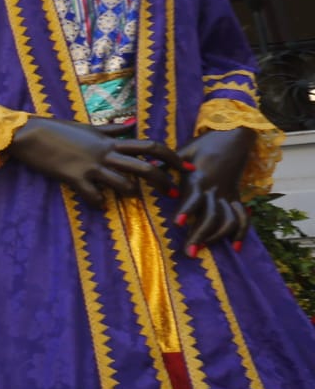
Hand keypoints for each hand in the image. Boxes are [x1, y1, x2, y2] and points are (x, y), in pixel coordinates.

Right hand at [8, 118, 181, 203]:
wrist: (29, 134)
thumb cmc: (57, 129)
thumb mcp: (87, 127)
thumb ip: (111, 129)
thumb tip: (132, 124)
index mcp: (110, 141)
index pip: (150, 146)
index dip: (172, 157)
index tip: (187, 168)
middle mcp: (105, 154)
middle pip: (145, 167)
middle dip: (164, 181)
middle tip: (174, 193)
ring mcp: (91, 167)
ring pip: (123, 183)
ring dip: (131, 194)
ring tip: (132, 198)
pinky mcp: (74, 178)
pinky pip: (93, 196)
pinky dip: (99, 203)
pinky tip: (100, 205)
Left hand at [175, 127, 253, 252]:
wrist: (234, 135)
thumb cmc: (205, 143)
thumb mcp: (184, 150)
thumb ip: (167, 163)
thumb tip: (147, 168)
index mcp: (199, 178)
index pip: (193, 197)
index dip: (187, 210)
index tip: (178, 224)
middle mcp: (214, 189)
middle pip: (210, 216)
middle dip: (200, 235)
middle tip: (189, 252)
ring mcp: (227, 194)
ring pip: (226, 220)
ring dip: (216, 237)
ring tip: (202, 250)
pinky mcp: (235, 196)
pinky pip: (241, 216)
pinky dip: (241, 231)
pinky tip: (235, 246)